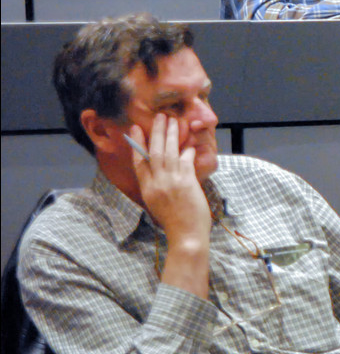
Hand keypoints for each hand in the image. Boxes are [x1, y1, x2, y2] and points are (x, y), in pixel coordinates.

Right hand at [130, 115, 210, 296]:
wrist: (186, 236)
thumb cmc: (175, 223)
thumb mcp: (159, 204)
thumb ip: (159, 185)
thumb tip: (166, 168)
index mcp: (147, 189)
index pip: (139, 162)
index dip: (137, 144)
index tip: (136, 129)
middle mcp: (156, 183)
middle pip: (153, 152)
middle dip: (156, 132)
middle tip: (160, 117)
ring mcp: (171, 181)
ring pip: (168, 151)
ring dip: (170, 134)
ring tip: (172, 120)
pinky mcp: (186, 181)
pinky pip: (186, 159)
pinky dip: (187, 149)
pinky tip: (189, 141)